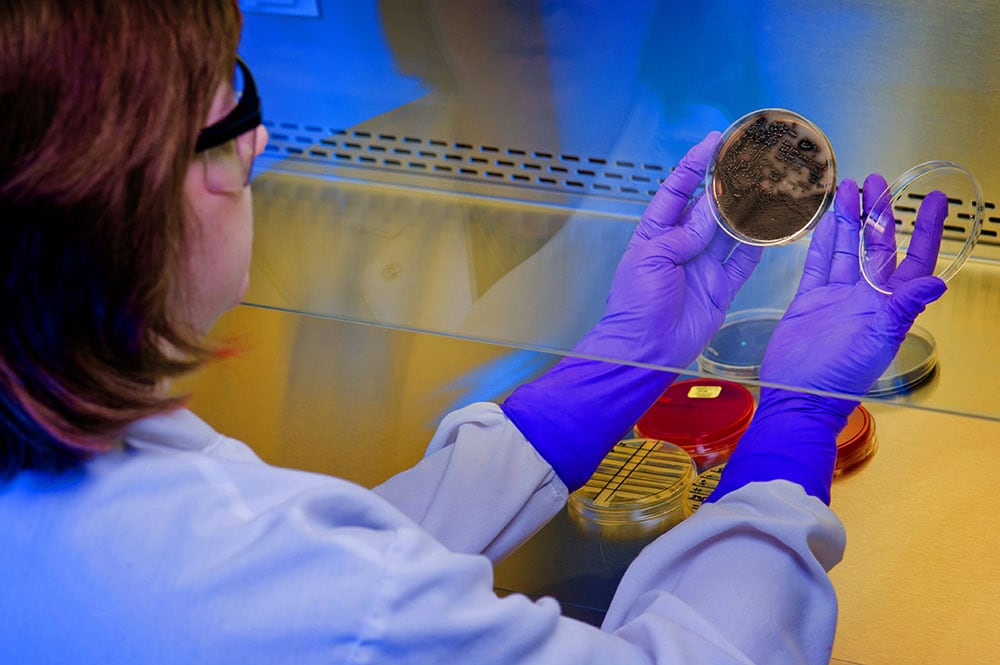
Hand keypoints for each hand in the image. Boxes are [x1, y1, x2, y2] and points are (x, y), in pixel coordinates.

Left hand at [576, 131, 763, 367]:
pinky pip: (743, 260)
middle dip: (728, 183)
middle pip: (709, 207)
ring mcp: (702, 266)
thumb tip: (712, 212)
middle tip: (750, 159)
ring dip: (747, 209)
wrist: (645, 350)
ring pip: (730, 230)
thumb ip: (685, 233)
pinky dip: (757, 243)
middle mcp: (681, 246)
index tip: (714, 142)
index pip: (677, 190)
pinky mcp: (720, 287)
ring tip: (767, 185)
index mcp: (656, 233)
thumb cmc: (636, 305)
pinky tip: (771, 225)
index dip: (695, 165)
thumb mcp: (652, 258)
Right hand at [708, 175, 947, 504]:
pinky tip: (826, 220)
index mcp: (888, 305)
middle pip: (877, 246)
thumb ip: (903, 308)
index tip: (936, 202)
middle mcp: (865, 297)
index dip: (926, 231)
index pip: (914, 259)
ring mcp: (836, 297)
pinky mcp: (809, 300)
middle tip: (878, 182)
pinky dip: (822, 241)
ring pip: (846, 249)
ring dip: (849, 219)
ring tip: (849, 189)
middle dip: (879, 213)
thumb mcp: (877, 341)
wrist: (797, 395)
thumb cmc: (839, 377)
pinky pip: (818, 263)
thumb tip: (936, 283)